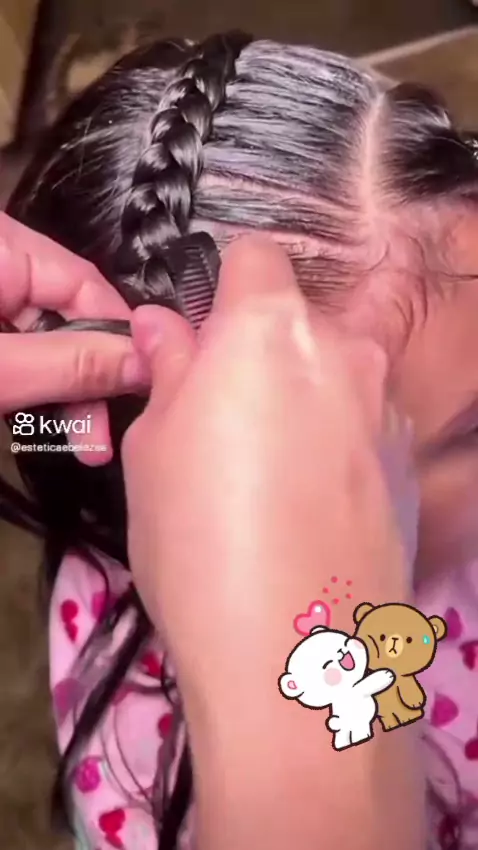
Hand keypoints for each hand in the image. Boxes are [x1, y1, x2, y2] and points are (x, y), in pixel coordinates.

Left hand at [0, 213, 146, 462]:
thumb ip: (68, 364)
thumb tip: (141, 363)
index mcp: (1, 246)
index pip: (87, 285)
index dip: (118, 342)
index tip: (135, 395)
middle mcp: (0, 263)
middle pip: (68, 317)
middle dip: (85, 381)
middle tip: (97, 441)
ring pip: (42, 343)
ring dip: (59, 395)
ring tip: (75, 444)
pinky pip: (14, 353)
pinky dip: (27, 389)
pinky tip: (41, 424)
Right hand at [122, 236, 416, 700]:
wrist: (294, 652)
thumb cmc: (197, 537)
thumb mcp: (153, 450)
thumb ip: (167, 371)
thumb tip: (162, 326)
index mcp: (269, 328)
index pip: (255, 255)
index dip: (223, 289)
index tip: (203, 340)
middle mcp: (344, 351)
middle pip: (300, 322)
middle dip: (263, 354)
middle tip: (224, 423)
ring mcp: (388, 409)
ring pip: (337, 376)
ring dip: (306, 400)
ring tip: (272, 478)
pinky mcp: (411, 466)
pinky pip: (366, 428)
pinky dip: (340, 446)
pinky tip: (311, 510)